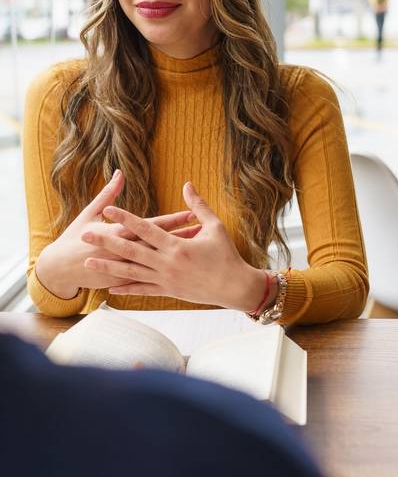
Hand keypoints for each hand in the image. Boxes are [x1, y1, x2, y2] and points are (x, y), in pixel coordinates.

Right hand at [36, 171, 194, 298]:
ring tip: (197, 247)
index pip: (151, 225)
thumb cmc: (76, 238)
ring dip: (177, 255)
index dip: (171, 219)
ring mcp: (124, 268)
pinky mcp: (122, 281)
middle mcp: (124, 251)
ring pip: (157, 262)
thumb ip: (107, 193)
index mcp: (118, 232)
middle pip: (158, 244)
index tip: (191, 213)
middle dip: (181, 236)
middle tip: (202, 229)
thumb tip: (119, 173)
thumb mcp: (90, 213)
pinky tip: (182, 270)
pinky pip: (147, 280)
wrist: (61, 268)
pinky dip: (164, 273)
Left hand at [81, 182, 267, 311]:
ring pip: (131, 272)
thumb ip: (199, 206)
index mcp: (177, 246)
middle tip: (85, 235)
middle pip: (130, 250)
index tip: (107, 210)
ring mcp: (166, 280)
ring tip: (88, 261)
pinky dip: (126, 288)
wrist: (235, 287)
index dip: (125, 218)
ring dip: (109, 267)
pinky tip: (110, 286)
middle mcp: (167, 264)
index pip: (145, 229)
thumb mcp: (216, 227)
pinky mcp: (168, 292)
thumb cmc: (227, 255)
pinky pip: (143, 290)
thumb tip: (187, 184)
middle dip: (106, 242)